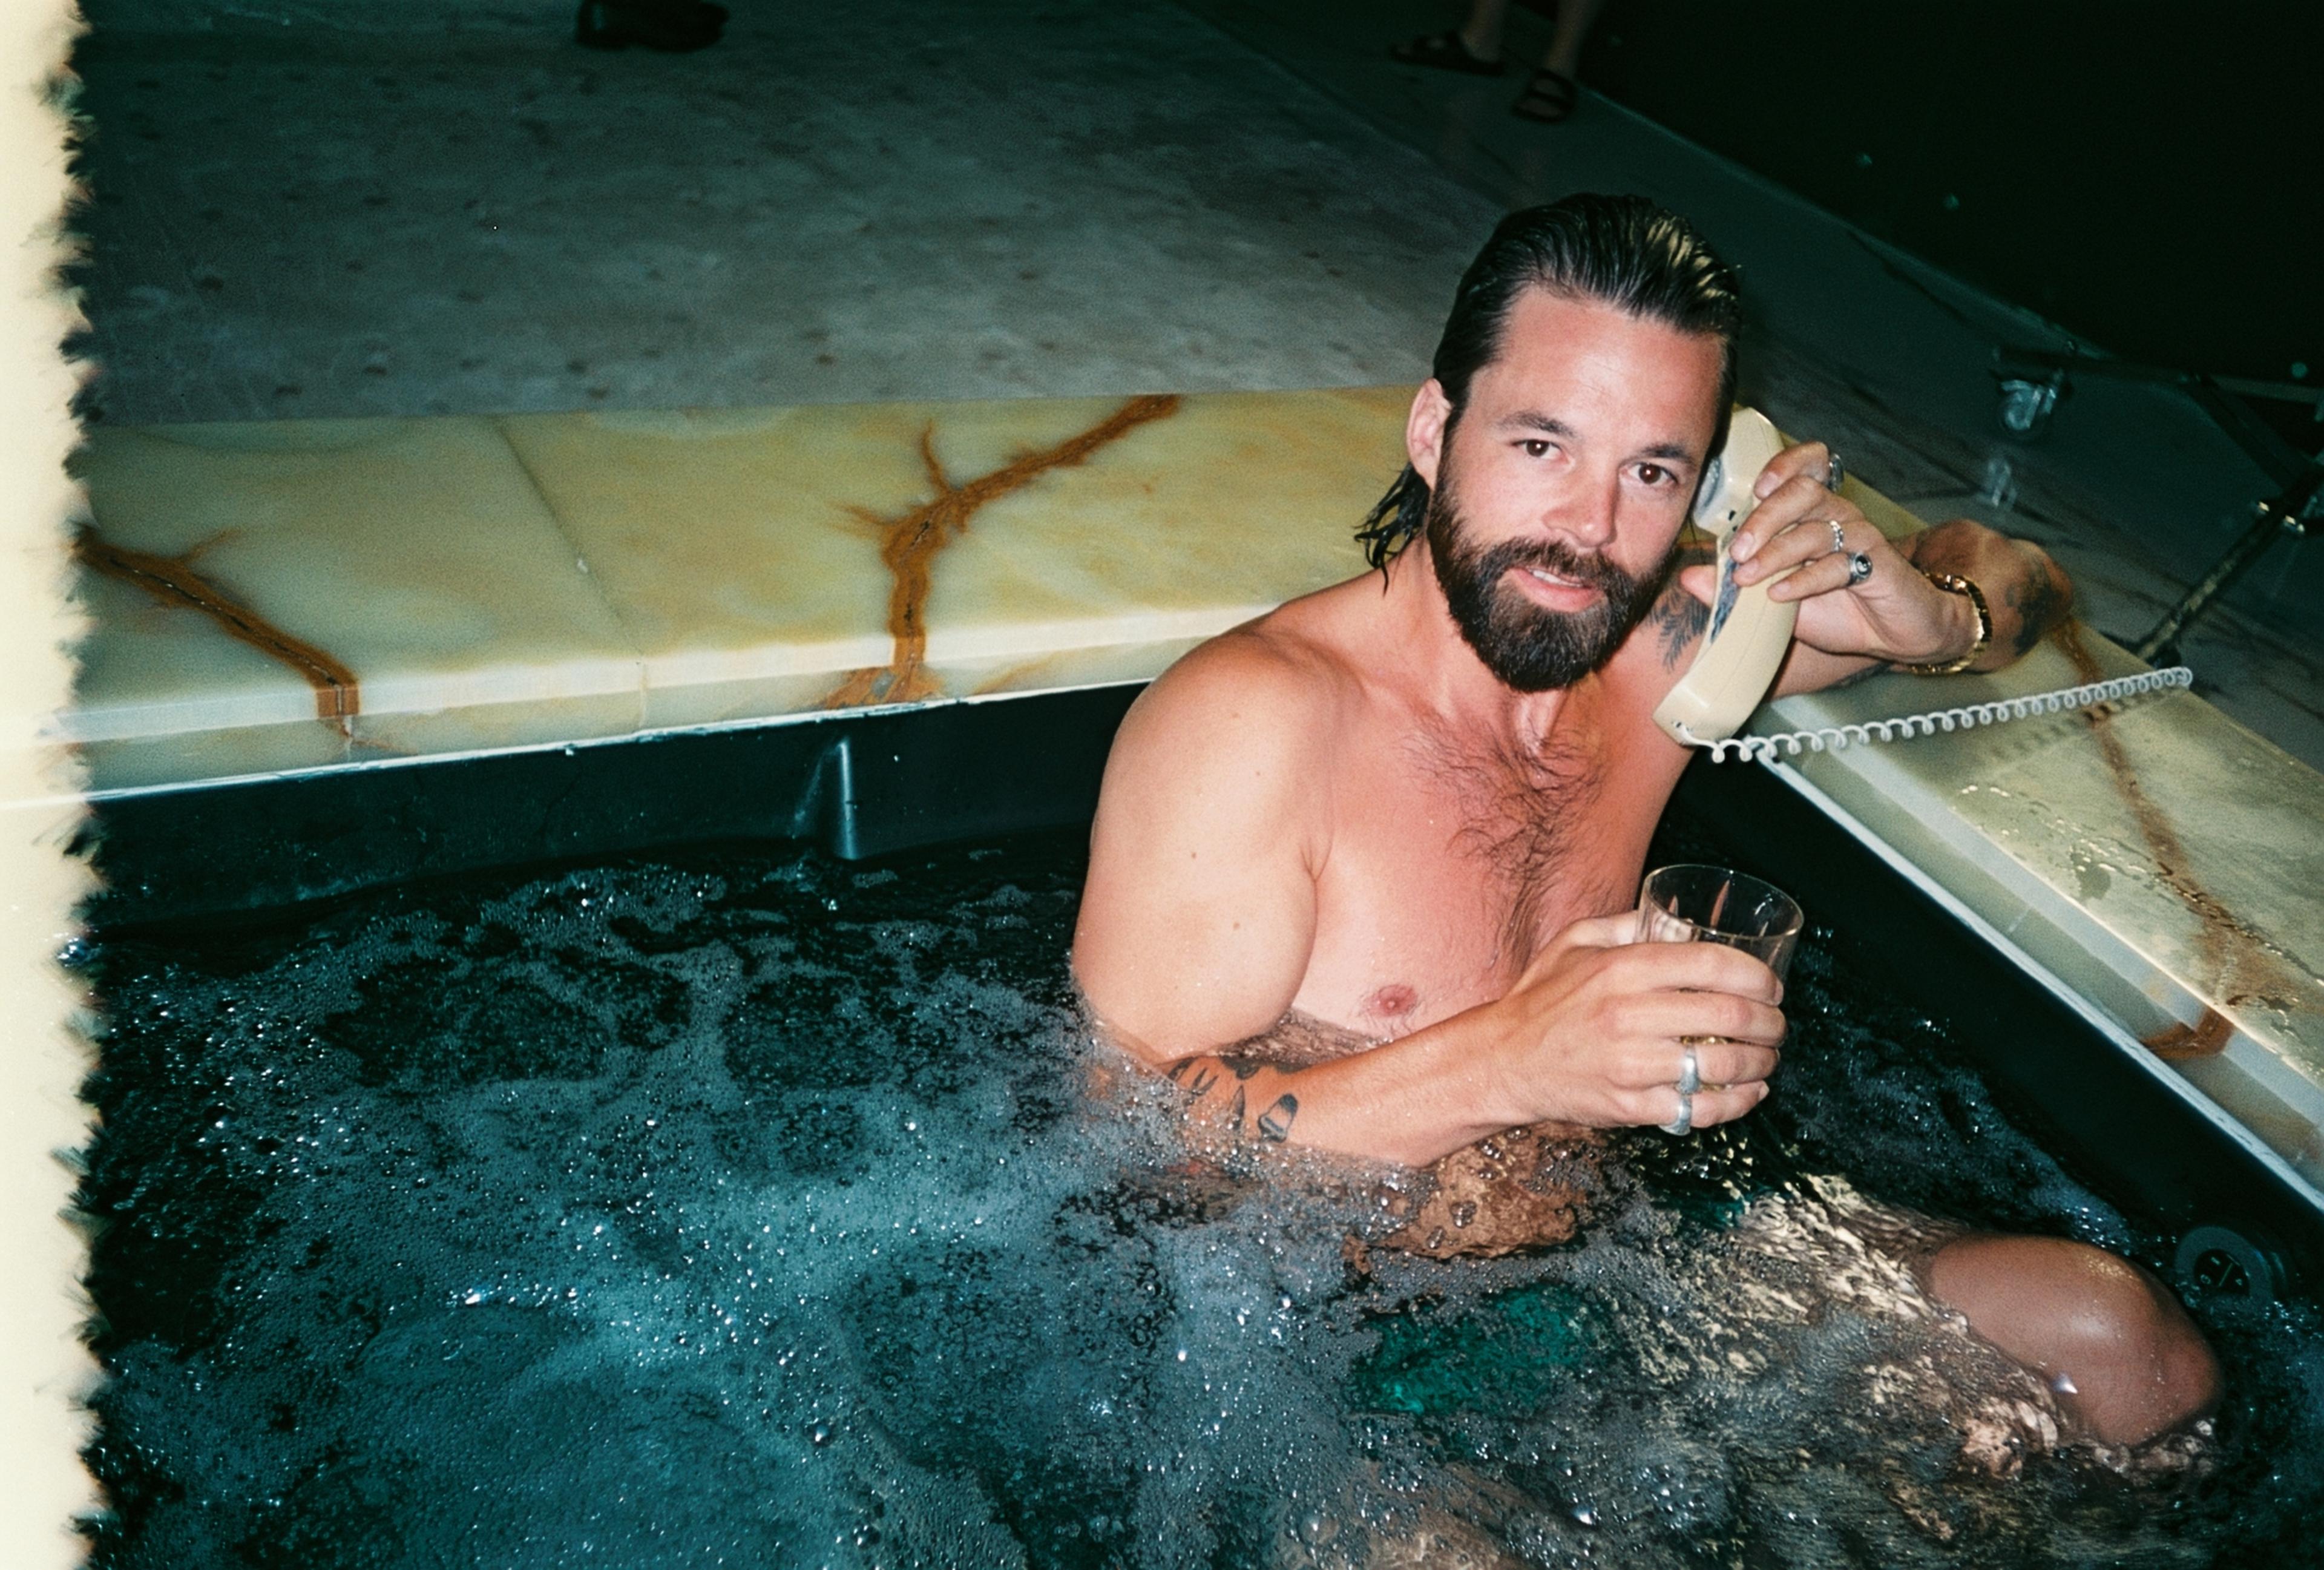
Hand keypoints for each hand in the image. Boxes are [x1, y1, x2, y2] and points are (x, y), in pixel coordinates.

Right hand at [1480, 914, 1786, 1130]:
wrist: (1503, 1061)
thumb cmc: (1540, 1003)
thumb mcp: (1574, 944)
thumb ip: (1625, 924)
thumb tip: (1673, 919)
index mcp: (1622, 969)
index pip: (1713, 964)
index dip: (1757, 976)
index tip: (1770, 986)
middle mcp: (1628, 1015)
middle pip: (1729, 1015)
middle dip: (1770, 1021)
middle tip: (1777, 1024)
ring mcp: (1630, 1065)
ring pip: (1723, 1066)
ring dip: (1762, 1063)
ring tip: (1767, 1058)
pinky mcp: (1630, 1105)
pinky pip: (1700, 1108)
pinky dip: (1736, 1104)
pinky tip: (1748, 1094)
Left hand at [1676, 438, 1977, 668]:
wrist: (1895, 632)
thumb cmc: (1838, 607)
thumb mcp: (1779, 599)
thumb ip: (1736, 586)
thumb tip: (1690, 577)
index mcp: (1815, 513)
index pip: (1808, 467)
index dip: (1786, 464)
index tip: (1758, 487)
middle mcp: (1837, 516)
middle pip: (1802, 494)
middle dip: (1764, 519)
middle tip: (1736, 551)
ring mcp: (1858, 537)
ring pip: (1815, 528)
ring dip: (1775, 552)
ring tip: (1746, 577)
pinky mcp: (1876, 563)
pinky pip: (1838, 563)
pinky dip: (1803, 579)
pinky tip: (1780, 594)